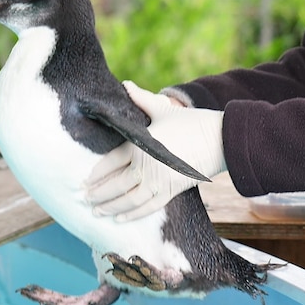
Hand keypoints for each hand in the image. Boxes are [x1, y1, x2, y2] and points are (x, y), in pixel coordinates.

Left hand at [85, 81, 225, 220]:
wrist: (219, 140)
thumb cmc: (190, 122)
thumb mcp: (163, 109)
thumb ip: (142, 99)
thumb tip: (126, 85)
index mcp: (142, 145)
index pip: (111, 161)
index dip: (97, 173)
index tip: (84, 181)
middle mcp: (147, 166)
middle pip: (116, 184)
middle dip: (98, 194)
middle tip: (84, 200)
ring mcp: (159, 181)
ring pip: (129, 200)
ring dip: (111, 208)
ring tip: (97, 212)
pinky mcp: (171, 191)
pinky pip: (147, 207)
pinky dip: (133, 215)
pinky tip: (120, 219)